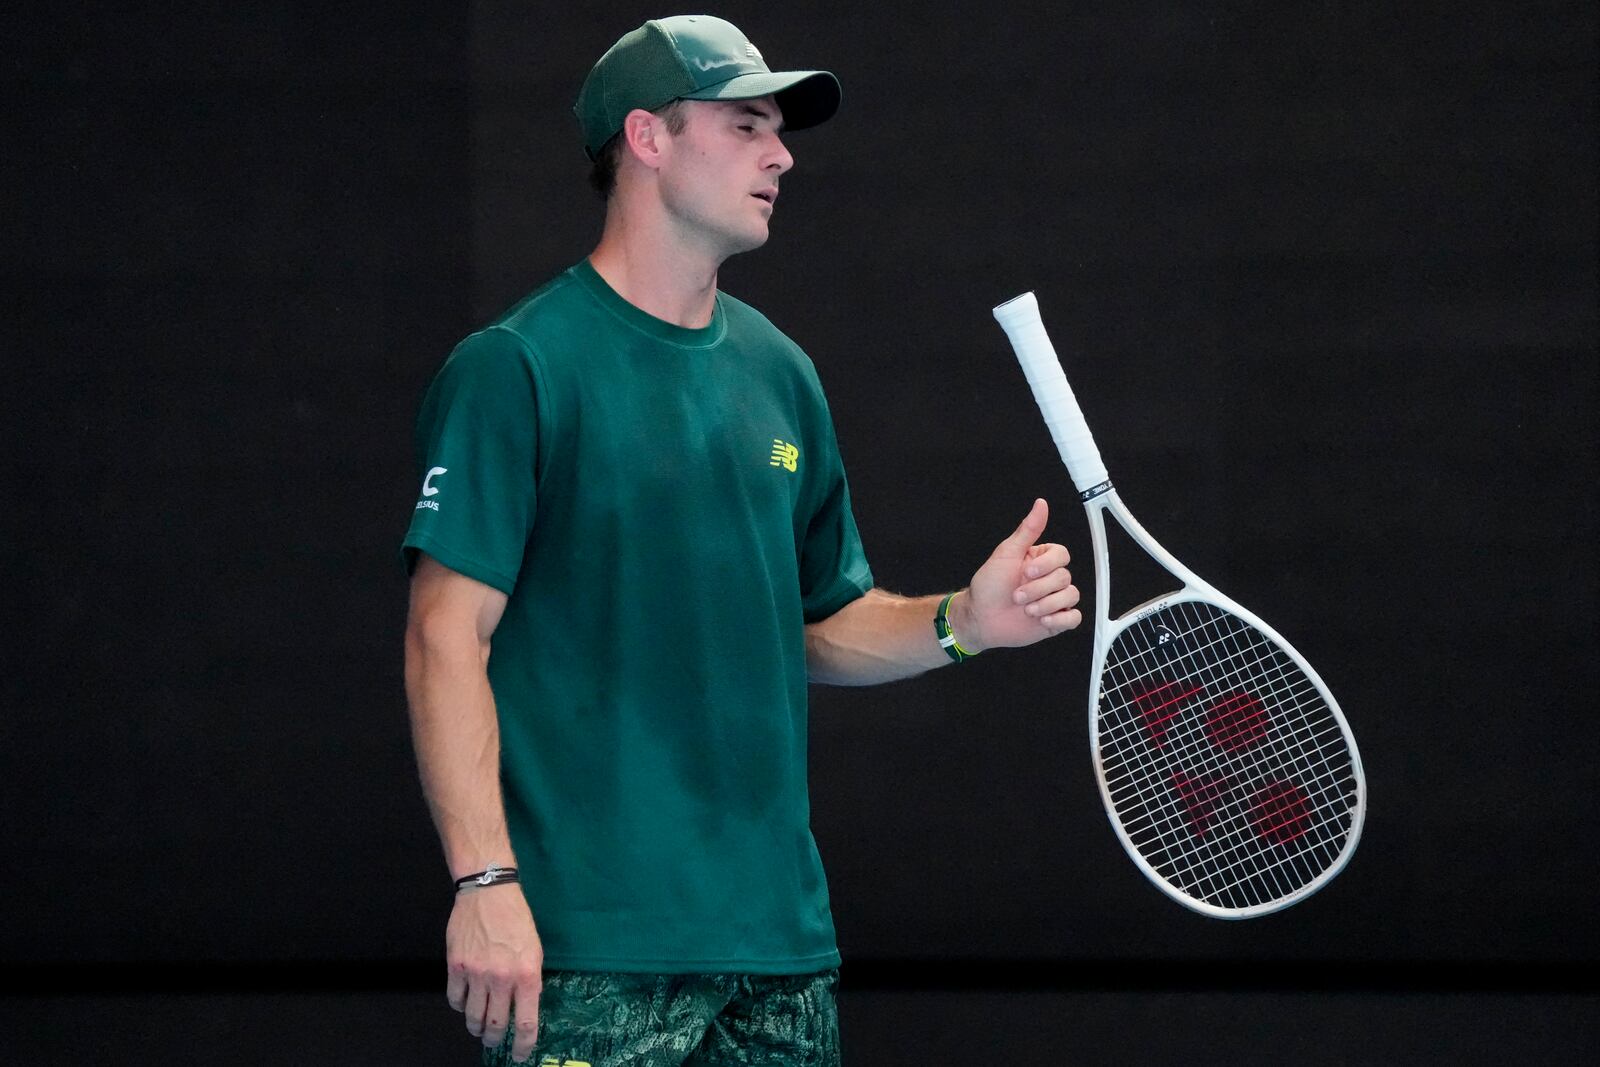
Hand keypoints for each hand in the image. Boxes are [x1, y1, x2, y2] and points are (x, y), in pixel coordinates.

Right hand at [446, 884, 542, 1062]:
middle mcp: (501, 979)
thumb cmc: (516, 919)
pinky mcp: (456, 967)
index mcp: (527, 975)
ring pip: (473, 1017)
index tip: (519, 1054)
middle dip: (495, 1039)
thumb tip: (525, 1006)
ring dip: (476, 1027)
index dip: (523, 1045)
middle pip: (496, 1025)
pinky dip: (460, 1006)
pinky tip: (465, 1003)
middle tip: (495, 1040)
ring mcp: (476, 974)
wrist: (488, 893)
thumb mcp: (534, 950)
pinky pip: (455, 1000)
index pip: (526, 1023)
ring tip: (479, 1028)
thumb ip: (530, 980)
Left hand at [955, 498, 1081, 650]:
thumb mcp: (1007, 553)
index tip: (1028, 571)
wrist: (980, 619)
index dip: (1048, 564)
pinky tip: (1043, 619)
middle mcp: (1048, 579)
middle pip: (1065, 577)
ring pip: (1071, 596)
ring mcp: (1053, 600)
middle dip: (1039, 589)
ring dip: (1047, 604)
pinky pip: (1074, 618)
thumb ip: (1028, 530)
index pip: (1061, 555)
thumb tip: (1040, 505)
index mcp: (1040, 560)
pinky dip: (1061, 619)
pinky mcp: (1056, 620)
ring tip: (1027, 610)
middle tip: (1018, 596)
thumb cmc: (989, 586)